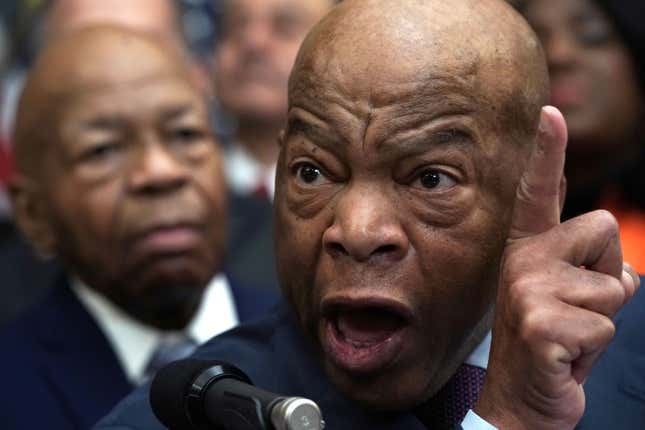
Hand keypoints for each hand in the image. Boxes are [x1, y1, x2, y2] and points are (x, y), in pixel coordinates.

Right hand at [475, 106, 639, 429]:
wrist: (524, 396)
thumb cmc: (553, 341)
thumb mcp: (572, 297)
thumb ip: (595, 269)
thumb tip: (625, 270)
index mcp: (529, 249)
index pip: (539, 192)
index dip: (547, 151)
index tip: (550, 112)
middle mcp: (523, 260)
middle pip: (605, 229)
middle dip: (609, 274)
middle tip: (576, 309)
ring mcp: (528, 290)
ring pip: (614, 284)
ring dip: (605, 318)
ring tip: (570, 334)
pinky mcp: (541, 325)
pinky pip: (605, 324)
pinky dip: (595, 346)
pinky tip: (565, 355)